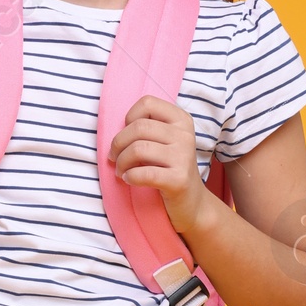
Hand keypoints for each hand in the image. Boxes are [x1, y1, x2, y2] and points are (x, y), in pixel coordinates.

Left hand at [108, 94, 208, 225]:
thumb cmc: (168, 168)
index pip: (147, 103)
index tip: (128, 136)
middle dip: (118, 144)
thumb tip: (116, 129)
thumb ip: (146, 128)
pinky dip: (130, 177)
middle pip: (138, 127)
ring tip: (121, 171)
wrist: (190, 202)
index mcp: (181, 120)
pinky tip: (129, 180)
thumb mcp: (164, 141)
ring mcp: (184, 157)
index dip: (129, 118)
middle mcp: (185, 135)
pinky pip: (143, 173)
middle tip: (115, 158)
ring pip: (138, 149)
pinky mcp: (179, 180)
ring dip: (121, 162)